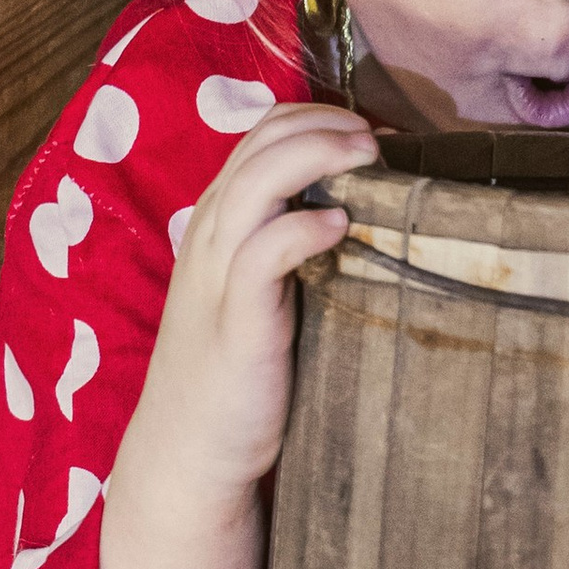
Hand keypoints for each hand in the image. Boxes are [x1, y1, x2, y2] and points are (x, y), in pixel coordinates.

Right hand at [133, 103, 377, 495]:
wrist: (191, 449)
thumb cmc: (238, 372)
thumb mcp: (262, 294)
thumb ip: (294, 250)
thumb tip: (364, 216)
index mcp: (219, 223)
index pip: (260, 136)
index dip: (318, 119)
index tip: (372, 133)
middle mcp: (211, 236)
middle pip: (260, 144)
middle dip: (325, 124)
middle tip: (378, 138)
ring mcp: (218, 275)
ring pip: (256, 181)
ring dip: (317, 155)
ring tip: (369, 158)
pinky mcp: (236, 320)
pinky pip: (262, 252)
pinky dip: (301, 227)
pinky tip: (340, 226)